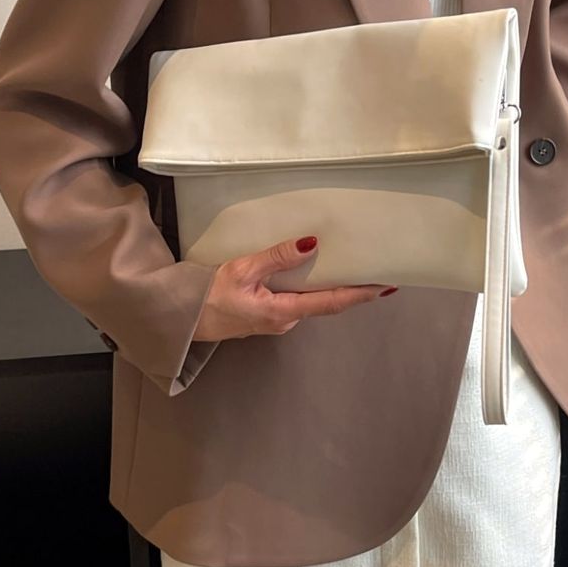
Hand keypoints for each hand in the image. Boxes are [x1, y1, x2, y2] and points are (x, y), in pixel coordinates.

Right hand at [191, 236, 396, 342]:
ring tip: (353, 268)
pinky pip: (298, 301)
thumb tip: (311, 244)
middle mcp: (286, 321)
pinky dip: (312, 288)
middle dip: (352, 290)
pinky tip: (316, 273)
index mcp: (283, 312)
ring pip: (312, 302)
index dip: (360, 295)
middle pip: (326, 303)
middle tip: (377, 273)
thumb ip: (276, 258)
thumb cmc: (207, 297)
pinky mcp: (268, 317)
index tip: (385, 287)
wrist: (182, 320)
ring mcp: (277, 321)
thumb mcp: (241, 270)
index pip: (331, 303)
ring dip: (332, 288)